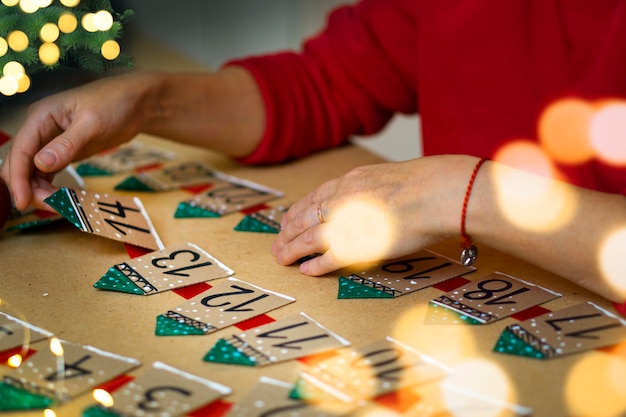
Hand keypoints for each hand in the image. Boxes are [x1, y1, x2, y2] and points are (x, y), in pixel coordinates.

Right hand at [1, 72, 151, 209]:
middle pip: (22, 164)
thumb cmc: (114, 103)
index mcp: (41, 116)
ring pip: (34, 172)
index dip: (18, 178)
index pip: (20, 150)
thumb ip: (67, 144)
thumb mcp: (92, 123)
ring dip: (41, 191)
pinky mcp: (64, 153)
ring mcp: (51, 142)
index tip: (23, 202)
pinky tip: (63, 200)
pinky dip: (53, 188)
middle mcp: (40, 129)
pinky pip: (49, 174)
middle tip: (50, 208)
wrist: (136, 103)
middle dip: (29, 188)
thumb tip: (41, 163)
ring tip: (61, 207)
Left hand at [272, 155, 476, 274]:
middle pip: (305, 217)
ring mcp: (347, 222)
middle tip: (277, 243)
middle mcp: (342, 200)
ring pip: (309, 237)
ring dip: (292, 249)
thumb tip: (377, 198)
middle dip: (288, 232)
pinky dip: (315, 265)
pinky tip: (305, 271)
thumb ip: (375, 189)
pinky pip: (329, 258)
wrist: (435, 193)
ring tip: (281, 258)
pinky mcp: (357, 245)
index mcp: (351, 182)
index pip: (316, 197)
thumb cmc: (425, 184)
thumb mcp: (390, 176)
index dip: (299, 211)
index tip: (289, 220)